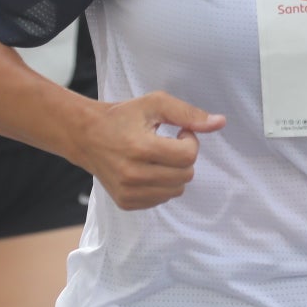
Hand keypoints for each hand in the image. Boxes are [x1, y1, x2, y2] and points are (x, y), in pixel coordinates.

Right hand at [75, 93, 225, 210]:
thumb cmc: (122, 117)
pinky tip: (148, 169)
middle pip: (186, 175)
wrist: (86, 135)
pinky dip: (162, 185)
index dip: (190, 141)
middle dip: (184, 158)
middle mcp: (133, 175)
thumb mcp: (155, 104)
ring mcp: (128, 192)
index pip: (188, 156)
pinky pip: (162, 199)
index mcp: (141, 148)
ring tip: (157, 156)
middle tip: (168, 144)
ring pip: (176, 190)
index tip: (180, 132)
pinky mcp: (126, 203)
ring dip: (175, 173)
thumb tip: (220, 123)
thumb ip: (188, 113)